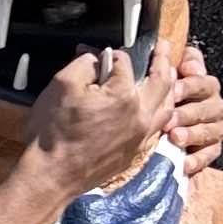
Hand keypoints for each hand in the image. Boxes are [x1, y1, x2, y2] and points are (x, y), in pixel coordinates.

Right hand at [19, 48, 179, 204]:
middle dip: (162, 60)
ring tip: (168, 74)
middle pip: (160, 81)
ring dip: (169, 87)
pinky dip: (162, 112)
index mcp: (123, 95)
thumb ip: (84, 63)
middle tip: (164, 48)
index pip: (125, 63)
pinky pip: (158, 128)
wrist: (52, 175)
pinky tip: (157, 108)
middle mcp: (140, 115)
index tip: (104, 54)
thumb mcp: (61, 85)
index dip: (113, 54)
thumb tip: (97, 58)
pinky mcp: (136, 152)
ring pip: (167, 107)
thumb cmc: (53, 134)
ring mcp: (141, 136)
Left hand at [168, 42, 222, 179]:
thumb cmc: (174, 95)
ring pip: (209, 131)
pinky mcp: (213, 148)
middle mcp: (215, 106)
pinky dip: (198, 159)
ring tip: (176, 138)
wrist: (174, 124)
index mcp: (206, 85)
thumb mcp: (177, 73)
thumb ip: (185, 62)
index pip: (203, 82)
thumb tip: (188, 62)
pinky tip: (185, 163)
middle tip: (169, 120)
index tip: (173, 91)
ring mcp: (216, 128)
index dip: (189, 86)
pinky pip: (209, 155)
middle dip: (187, 114)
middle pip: (207, 108)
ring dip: (192, 135)